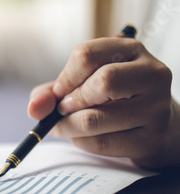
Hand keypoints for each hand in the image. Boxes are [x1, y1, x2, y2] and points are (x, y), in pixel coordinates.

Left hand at [28, 36, 179, 168]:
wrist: (158, 126)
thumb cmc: (111, 99)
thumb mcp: (82, 85)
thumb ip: (50, 93)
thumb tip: (34, 108)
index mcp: (131, 50)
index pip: (87, 54)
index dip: (65, 77)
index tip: (59, 92)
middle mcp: (151, 74)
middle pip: (102, 81)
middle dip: (71, 101)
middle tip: (64, 110)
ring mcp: (156, 108)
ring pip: (95, 119)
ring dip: (69, 127)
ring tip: (69, 126)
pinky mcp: (152, 139)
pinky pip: (102, 143)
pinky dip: (81, 143)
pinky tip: (84, 138)